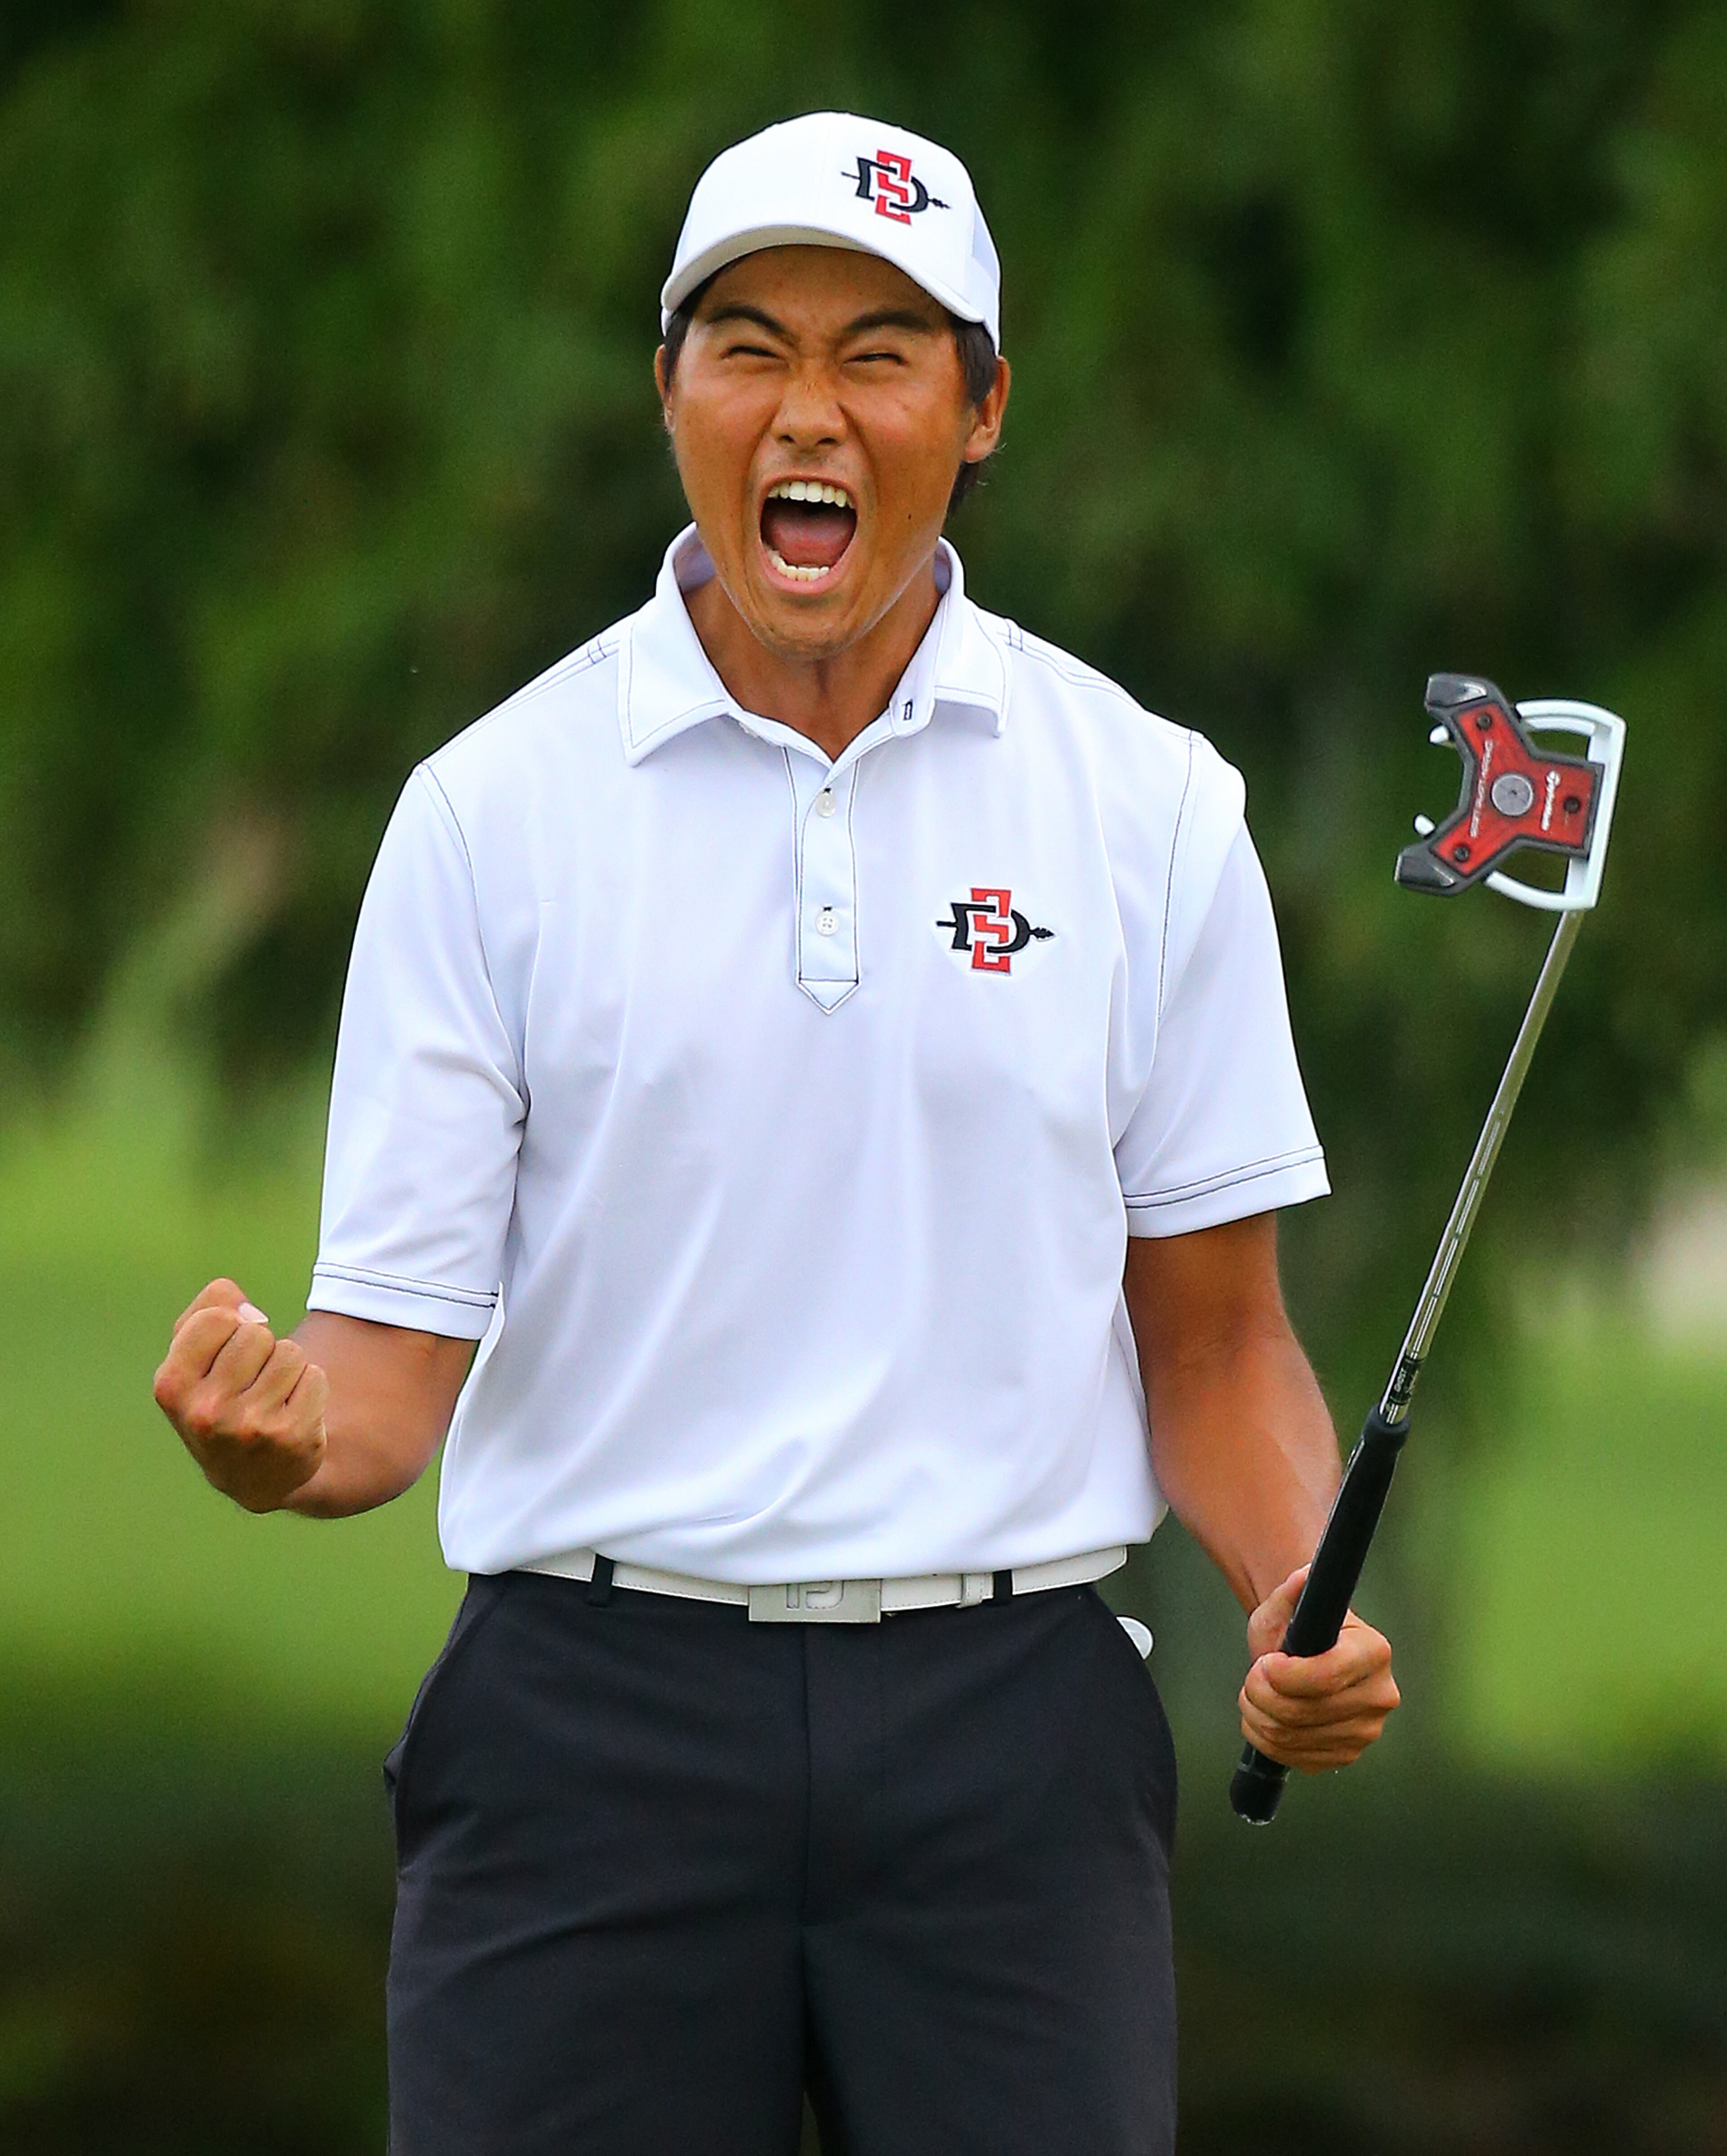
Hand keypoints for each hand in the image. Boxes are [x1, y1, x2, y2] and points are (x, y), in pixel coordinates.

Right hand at [153, 1279, 328, 1512]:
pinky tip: (292, 1413)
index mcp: (170, 1386)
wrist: (253, 1476)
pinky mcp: (292, 1437)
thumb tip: (247, 1309)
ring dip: (288, 1368)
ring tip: (271, 1398)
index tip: (226, 1354)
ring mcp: (249, 1428)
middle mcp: (205, 1411)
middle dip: (261, 1349)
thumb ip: (208, 1309)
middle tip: (250, 1383)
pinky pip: (316, 1376)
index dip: (231, 1325)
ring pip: (290, 1353)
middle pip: (256, 1333)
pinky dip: (311, 1388)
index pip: (217, 1317)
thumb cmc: (220, 1398)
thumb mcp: (194, 1355)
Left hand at [1239, 1564, 1399, 1772]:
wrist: (1306, 1655)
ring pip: (1293, 1737)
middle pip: (1304, 1711)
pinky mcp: (1345, 1755)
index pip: (1327, 1676)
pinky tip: (1264, 1717)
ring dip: (1258, 1715)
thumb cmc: (1298, 1626)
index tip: (1264, 1662)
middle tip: (1252, 1675)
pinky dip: (1266, 1739)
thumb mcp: (1286, 1603)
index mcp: (1374, 1652)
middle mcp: (1380, 1696)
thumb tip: (1302, 1574)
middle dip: (1261, 1693)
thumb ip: (1291, 1589)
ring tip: (1253, 1693)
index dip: (1284, 1675)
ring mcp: (1366, 1731)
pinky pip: (1294, 1757)